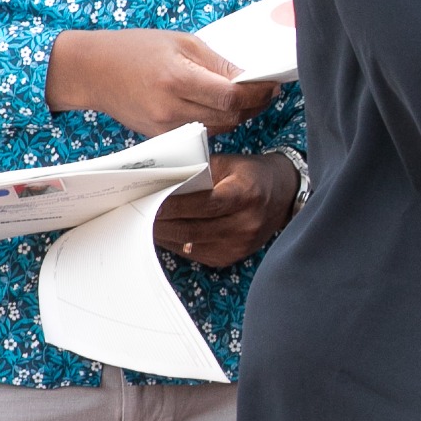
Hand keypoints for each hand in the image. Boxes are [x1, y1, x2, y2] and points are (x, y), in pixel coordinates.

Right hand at [47, 29, 279, 136]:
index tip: (271, 84)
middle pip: (231, 117)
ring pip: (220, 128)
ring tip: (243, 96)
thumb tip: (251, 78)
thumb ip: (218, 64)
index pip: (232, 97)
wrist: (92, 71)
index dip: (258, 93)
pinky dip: (217, 121)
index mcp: (177, 79)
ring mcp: (165, 127)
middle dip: (253, 105)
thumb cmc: (135, 49)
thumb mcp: (182, 43)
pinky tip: (218, 106)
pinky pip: (202, 133)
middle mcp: (171, 108)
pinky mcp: (162, 137)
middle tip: (263, 89)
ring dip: (237, 115)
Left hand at [153, 152, 298, 267]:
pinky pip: (196, 253)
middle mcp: (245, 224)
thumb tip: (162, 180)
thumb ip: (198, 172)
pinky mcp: (232, 257)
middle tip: (136, 212)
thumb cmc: (251, 174)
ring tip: (143, 223)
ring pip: (190, 243)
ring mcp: (239, 244)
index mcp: (246, 194)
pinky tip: (164, 232)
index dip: (173, 205)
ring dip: (164, 234)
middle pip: (192, 228)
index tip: (148, 201)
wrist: (283, 196)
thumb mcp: (228, 163)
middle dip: (161, 222)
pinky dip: (176, 242)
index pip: (203, 204)